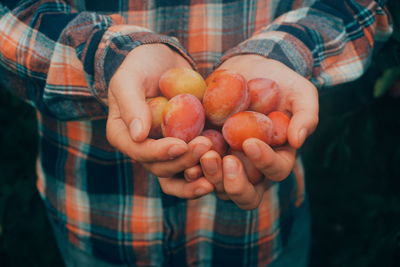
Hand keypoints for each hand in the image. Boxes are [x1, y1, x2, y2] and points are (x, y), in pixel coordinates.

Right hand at [106, 44, 212, 197]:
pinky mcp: (184, 146)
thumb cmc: (141, 64)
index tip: (180, 144)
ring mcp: (164, 150)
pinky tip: (224, 165)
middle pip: (161, 167)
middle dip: (183, 161)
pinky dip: (207, 169)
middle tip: (206, 145)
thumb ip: (131, 105)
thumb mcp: (130, 78)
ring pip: (179, 172)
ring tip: (216, 162)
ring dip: (196, 172)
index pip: (140, 151)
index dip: (159, 152)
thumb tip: (138, 136)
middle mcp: (143, 148)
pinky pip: (194, 164)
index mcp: (123, 135)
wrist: (163, 60)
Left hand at [199, 55, 318, 208]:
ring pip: (219, 187)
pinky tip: (183, 152)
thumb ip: (306, 116)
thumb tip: (297, 142)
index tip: (250, 142)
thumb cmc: (280, 83)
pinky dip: (190, 167)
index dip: (265, 162)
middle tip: (224, 159)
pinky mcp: (206, 153)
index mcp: (277, 159)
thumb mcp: (300, 93)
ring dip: (210, 176)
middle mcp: (252, 169)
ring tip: (203, 155)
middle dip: (235, 183)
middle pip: (246, 194)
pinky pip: (197, 170)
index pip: (276, 171)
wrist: (248, 70)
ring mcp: (227, 163)